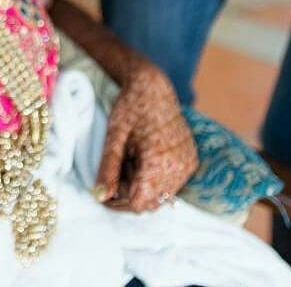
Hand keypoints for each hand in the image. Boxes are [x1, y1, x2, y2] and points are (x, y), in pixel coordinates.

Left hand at [94, 63, 197, 211]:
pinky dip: (154, 178)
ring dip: (141, 186)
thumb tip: (100, 197)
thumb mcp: (114, 137)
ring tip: (129, 160)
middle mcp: (179, 167)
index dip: (117, 202)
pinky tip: (143, 158)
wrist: (154, 87)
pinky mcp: (190, 161)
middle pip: (149, 202)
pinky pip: (170, 183)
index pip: (138, 204)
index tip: (103, 190)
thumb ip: (107, 168)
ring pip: (160, 195)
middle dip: (128, 193)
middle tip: (115, 169)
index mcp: (159, 162)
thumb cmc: (130, 107)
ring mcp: (187, 164)